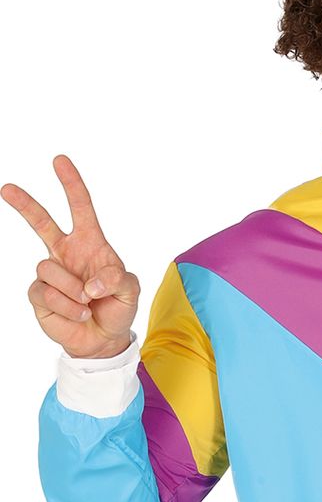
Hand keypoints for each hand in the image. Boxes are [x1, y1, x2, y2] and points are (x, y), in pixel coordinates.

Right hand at [1, 154, 139, 356]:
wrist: (103, 340)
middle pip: (41, 222)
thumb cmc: (116, 308)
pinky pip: (46, 293)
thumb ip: (117, 279)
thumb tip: (91, 283)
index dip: (71, 184)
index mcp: (89, 243)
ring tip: (87, 304)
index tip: (59, 161)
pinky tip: (78, 314)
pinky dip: (67, 306)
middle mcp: (65, 253)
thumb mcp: (129, 291)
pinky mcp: (39, 295)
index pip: (80, 208)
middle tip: (7, 188)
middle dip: (24, 204)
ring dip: (72, 289)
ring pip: (48, 268)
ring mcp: (50, 273)